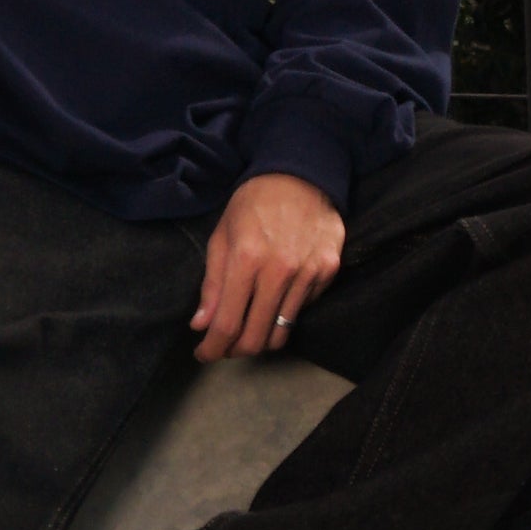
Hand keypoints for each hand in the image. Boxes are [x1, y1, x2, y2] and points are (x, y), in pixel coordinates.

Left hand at [193, 170, 344, 358]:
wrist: (300, 175)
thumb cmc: (252, 205)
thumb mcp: (222, 238)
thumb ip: (213, 285)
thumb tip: (201, 326)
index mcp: (246, 260)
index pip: (227, 323)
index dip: (213, 347)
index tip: (204, 354)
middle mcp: (280, 271)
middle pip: (256, 337)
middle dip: (236, 350)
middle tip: (226, 347)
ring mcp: (309, 273)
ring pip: (283, 330)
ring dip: (261, 337)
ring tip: (249, 329)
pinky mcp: (329, 271)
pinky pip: (303, 309)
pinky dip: (285, 312)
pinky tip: (277, 297)